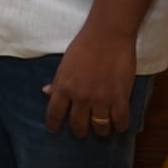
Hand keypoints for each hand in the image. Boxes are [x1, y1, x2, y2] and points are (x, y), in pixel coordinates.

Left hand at [41, 23, 136, 138]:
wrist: (108, 35)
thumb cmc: (84, 45)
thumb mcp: (65, 63)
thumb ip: (58, 80)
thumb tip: (46, 92)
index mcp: (64, 87)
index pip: (54, 113)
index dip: (53, 125)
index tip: (54, 130)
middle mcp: (80, 97)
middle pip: (78, 125)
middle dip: (79, 132)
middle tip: (81, 132)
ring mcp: (101, 99)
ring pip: (100, 127)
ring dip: (100, 132)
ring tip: (101, 130)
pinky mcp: (119, 98)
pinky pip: (120, 121)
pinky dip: (119, 126)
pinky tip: (119, 126)